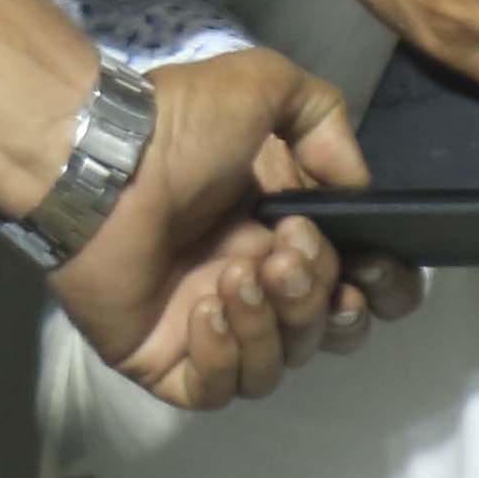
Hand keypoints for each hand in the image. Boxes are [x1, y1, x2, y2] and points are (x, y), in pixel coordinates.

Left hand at [49, 50, 420, 410]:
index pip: (354, 288)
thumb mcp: (265, 86)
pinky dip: (223, 356)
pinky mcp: (166, 361)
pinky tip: (203, 307)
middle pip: (322, 331)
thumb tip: (354, 189)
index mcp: (281, 233)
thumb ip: (324, 121)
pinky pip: (218, 390)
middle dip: (315, 298)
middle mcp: (253, 285)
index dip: (378, 292)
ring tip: (231, 273)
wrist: (100, 161)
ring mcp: (208, 327)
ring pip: (276, 366)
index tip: (370, 273)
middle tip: (281, 255)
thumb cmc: (177, 128)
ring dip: (268, 323)